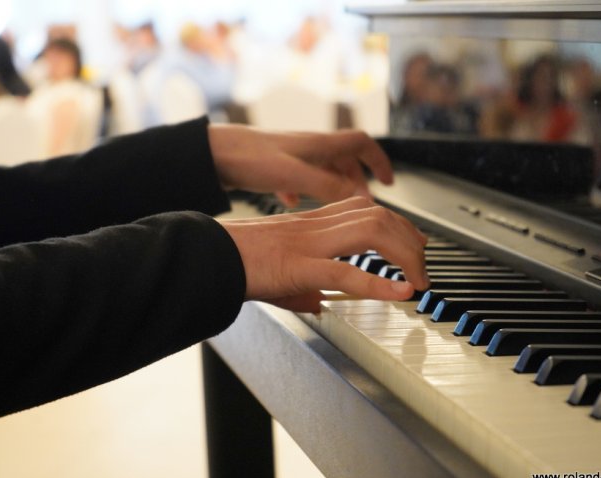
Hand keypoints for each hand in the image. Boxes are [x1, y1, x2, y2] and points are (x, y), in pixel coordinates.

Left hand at [208, 124, 392, 206]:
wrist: (212, 153)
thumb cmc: (248, 158)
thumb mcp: (293, 175)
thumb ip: (327, 185)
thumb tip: (358, 198)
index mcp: (319, 146)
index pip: (361, 145)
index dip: (378, 161)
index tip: (389, 181)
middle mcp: (308, 148)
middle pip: (345, 160)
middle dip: (359, 181)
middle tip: (364, 204)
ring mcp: (291, 157)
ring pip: (322, 170)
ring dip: (333, 188)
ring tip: (336, 209)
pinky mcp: (274, 168)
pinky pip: (298, 178)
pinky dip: (304, 191)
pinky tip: (294, 205)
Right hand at [221, 197, 428, 312]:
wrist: (206, 256)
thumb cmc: (235, 261)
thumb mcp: (280, 270)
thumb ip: (305, 284)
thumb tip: (321, 304)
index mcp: (310, 223)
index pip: (365, 210)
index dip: (398, 224)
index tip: (414, 244)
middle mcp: (314, 226)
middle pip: (378, 216)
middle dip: (411, 239)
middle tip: (424, 267)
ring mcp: (308, 243)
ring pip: (371, 232)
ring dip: (404, 256)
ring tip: (418, 281)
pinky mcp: (298, 266)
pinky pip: (345, 270)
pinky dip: (379, 283)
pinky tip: (400, 293)